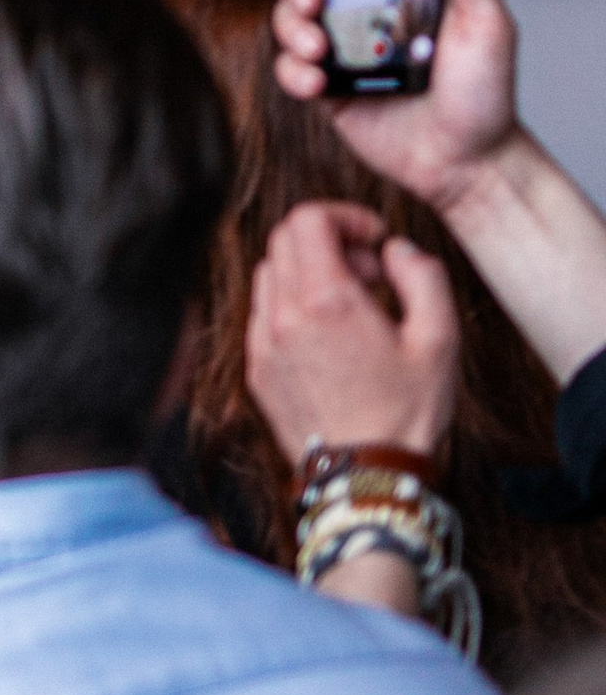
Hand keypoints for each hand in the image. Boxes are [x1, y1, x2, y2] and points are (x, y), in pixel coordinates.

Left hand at [245, 199, 459, 464]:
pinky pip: (262, 313)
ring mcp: (262, 344)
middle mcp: (282, 317)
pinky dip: (290, 305)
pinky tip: (328, 336)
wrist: (366, 479)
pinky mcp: (256, 370)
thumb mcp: (439, 338)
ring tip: (351, 305)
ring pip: (268, 274)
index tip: (373, 240)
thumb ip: (422, 275)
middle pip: (283, 240)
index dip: (344, 215)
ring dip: (306, 272)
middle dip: (328, 240)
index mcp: (326, 301)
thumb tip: (394, 249)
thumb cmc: (406, 413)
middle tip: (369, 273)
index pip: (307, 219)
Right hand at [270, 0, 520, 219]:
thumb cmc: (484, 97)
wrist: (464, 163)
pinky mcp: (329, 89)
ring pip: (291, 17)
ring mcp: (346, 50)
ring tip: (316, 46)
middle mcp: (370, 14)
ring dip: (290, 24)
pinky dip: (292, 71)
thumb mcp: (487, 24)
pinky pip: (291, 68)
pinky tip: (315, 83)